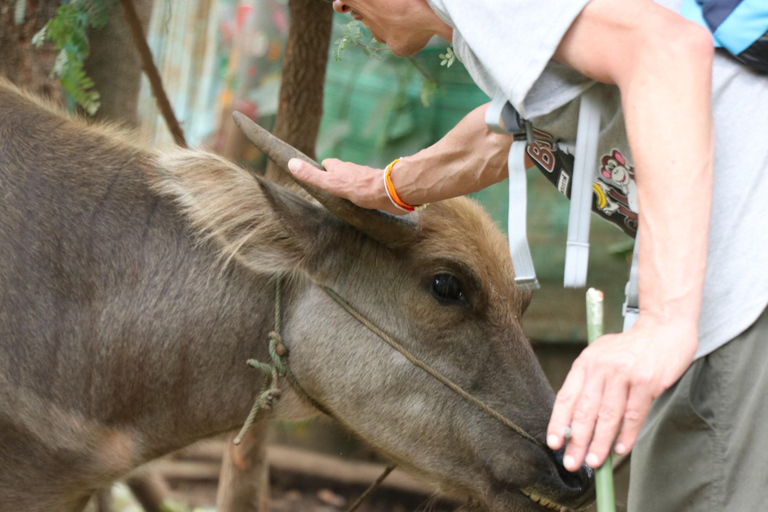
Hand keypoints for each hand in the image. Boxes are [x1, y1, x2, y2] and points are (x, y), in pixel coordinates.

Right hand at [288, 158, 406, 215]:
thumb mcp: (331, 183)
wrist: (390, 192)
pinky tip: (359, 206)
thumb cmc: (360, 187)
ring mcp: (365, 180)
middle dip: (334, 179)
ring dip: (348, 189)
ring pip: (353, 182)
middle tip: (327, 192)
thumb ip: (312, 176)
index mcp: (341, 168)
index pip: (327, 164)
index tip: (316, 178)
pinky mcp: (376, 190)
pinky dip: (360, 197)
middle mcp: (353, 171)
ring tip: (342, 201)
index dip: (321, 170)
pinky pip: (365, 192)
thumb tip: (291, 163)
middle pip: (341, 172)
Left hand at [546, 316, 697, 470]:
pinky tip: (620, 450)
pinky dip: (626, 435)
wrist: (663, 328)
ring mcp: (624, 374)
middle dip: (577, 441)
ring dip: (600, 443)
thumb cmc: (629, 350)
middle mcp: (601, 367)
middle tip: (572, 463)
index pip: (566, 397)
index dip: (559, 423)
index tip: (554, 444)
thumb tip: (576, 424)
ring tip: (594, 462)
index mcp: (585, 363)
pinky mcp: (646, 381)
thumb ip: (590, 385)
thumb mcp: (601, 358)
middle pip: (585, 410)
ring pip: (608, 416)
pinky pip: (634, 414)